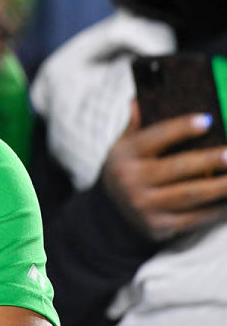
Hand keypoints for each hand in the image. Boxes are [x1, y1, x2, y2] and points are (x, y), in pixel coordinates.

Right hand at [101, 102, 226, 240]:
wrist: (110, 211)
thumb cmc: (127, 168)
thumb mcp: (123, 144)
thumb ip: (136, 124)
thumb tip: (140, 99)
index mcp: (124, 155)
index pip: (155, 137)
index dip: (181, 129)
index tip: (207, 120)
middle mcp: (131, 180)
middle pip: (177, 167)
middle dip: (209, 159)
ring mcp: (144, 206)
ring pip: (191, 194)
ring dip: (222, 186)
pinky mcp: (158, 226)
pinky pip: (195, 217)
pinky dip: (218, 209)